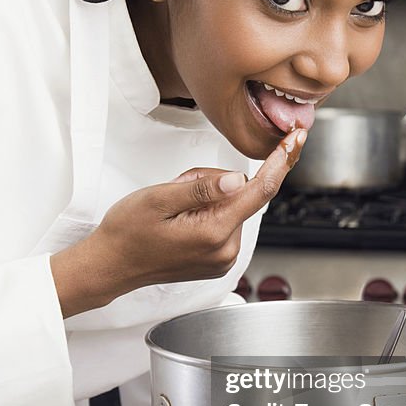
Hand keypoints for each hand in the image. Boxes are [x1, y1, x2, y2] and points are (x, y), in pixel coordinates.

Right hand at [50, 128, 305, 317]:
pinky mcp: (218, 260)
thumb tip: (238, 178)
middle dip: (214, 182)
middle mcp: (226, 250)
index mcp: (214, 232)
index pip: (259, 191)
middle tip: (177, 188)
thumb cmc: (127, 232)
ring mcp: (223, 258)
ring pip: (232, 206)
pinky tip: (181, 218)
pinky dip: (207, 210)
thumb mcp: (158, 198)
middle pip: (241, 194)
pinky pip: (224, 220)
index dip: (279, 161)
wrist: (111, 265)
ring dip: (208, 197)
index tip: (295, 139)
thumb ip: (201, 187)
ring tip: (173, 208)